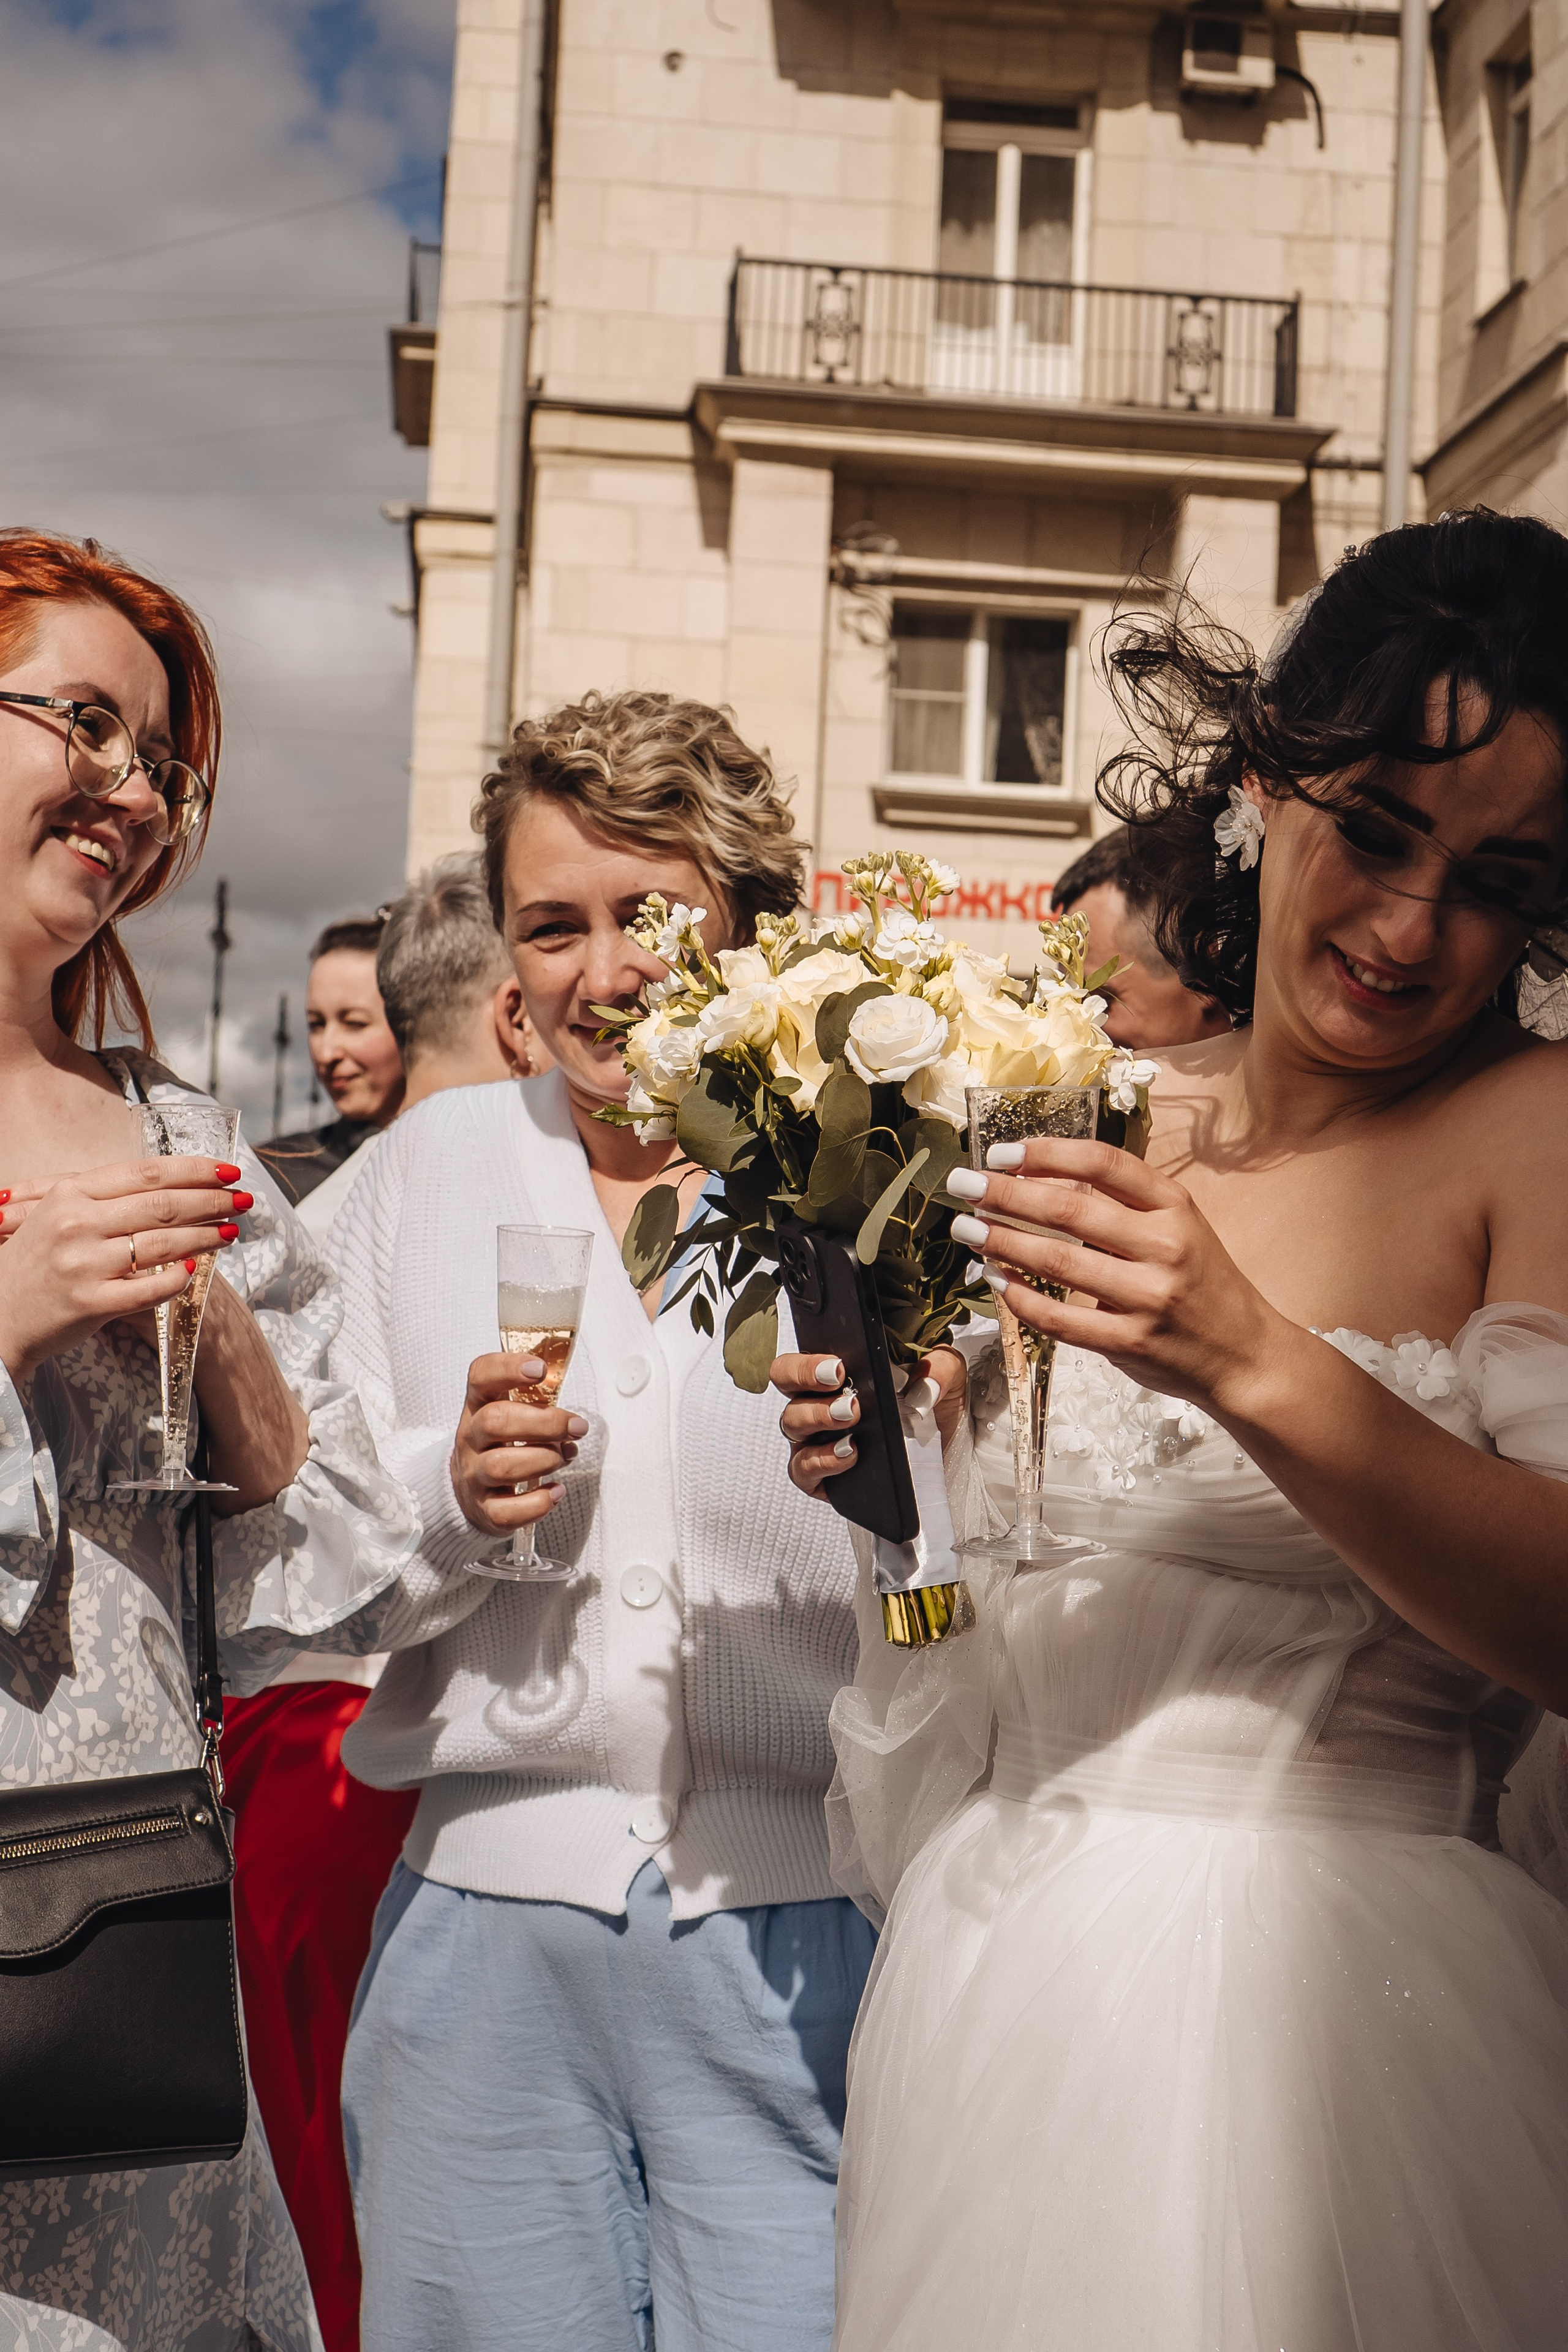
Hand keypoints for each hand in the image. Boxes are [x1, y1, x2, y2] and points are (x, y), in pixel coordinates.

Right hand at [0, 1157, 248, 1383]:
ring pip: (162, 1245)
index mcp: (71, 1193)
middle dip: (212, 1201)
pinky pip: (149, 1289)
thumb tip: (167, 1183)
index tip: (228, 1170)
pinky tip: (196, 1272)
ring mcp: (84, 1264)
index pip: (146, 1173)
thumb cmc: (35, 1262)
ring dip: (206, 1237)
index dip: (194, 1170)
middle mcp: (77, 1223)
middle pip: (162, 1205)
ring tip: (231, 1232)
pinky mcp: (91, 1303)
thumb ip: (104, 1195)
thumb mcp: (57, 1213)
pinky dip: (178, 1279)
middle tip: (243, 1200)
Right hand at [450, 1353, 585, 1535]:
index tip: (540, 1369)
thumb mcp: (509, 1413)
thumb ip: (537, 1401)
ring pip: (502, 1466)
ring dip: (545, 1460)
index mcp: (478, 1406)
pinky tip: (556, 1491)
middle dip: (545, 1423)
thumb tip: (575, 1410)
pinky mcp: (485, 1510)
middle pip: (495, 1421)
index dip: (508, 1368)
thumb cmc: (501, 1444)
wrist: (468, 1492)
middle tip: (577, 1427)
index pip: (481, 1376)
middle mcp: (470, 1438)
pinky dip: (539, 1502)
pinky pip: (509, 1511)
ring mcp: (474, 1476)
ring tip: (565, 1456)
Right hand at [769, 1346, 967, 1502]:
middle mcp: (817, 1399)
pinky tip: (850, 1454)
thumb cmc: (932, 1408)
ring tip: (851, 1418)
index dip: (811, 1359)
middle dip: (805, 1378)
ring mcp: (814, 1437)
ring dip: (818, 1417)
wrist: (945, 1457)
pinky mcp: (819, 1474)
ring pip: (792, 1423)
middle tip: (843, 1386)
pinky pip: (803, 1469)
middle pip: (785, 1379)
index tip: (840, 1366)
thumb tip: (925, 1385)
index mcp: (837, 1370)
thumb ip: (941, 1367)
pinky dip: (822, 1461)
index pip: (804, 1354)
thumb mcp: (946, 1377)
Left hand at [947, 1139, 1284, 1418]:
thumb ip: (1124, 1206)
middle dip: (1005, 1194)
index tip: (1001, 1153)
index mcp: (1176, 1207)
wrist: (1245, 1355)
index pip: (1104, 1163)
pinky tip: (996, 1281)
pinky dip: (1021, 1298)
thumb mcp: (1179, 1227)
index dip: (1046, 1153)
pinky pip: (1061, 1319)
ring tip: (968, 1230)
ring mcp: (1149, 1297)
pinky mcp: (1131, 1343)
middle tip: (963, 1186)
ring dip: (1002, 1242)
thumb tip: (1040, 1181)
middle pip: (1069, 1210)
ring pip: (1057, 1263)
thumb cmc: (1202, 1284)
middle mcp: (1165, 1246)